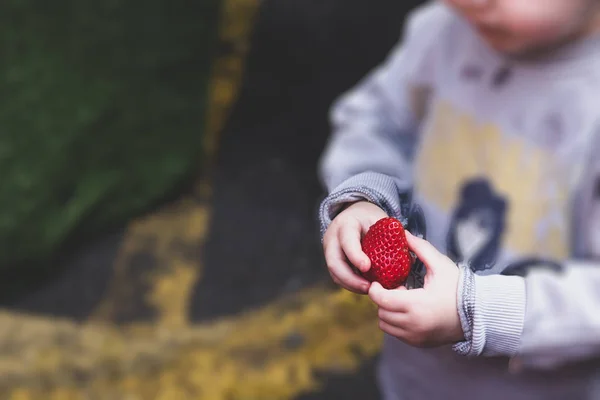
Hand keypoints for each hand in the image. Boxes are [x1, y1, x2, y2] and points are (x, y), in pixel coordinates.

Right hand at [323, 201, 386, 293]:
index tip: (367, 267)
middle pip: (334, 263)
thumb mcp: (381, 222)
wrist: (355, 215)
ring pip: (335, 273)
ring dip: (352, 285)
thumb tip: (409, 260)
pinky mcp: (332, 261)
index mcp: (346, 224)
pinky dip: (351, 284)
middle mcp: (333, 238)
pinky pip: (338, 277)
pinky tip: (365, 287)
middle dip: (351, 279)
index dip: (355, 256)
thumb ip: (392, 238)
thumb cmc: (370, 219)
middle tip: (370, 287)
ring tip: (370, 290)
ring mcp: (329, 251)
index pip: (347, 241)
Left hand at [368, 232, 463, 346]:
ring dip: (388, 312)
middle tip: (396, 288)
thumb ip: (420, 248)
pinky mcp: (419, 343)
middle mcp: (414, 324)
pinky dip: (396, 322)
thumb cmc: (459, 287)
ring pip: (386, 325)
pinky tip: (410, 310)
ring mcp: (416, 337)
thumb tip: (403, 233)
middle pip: (381, 312)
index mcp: (417, 305)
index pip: (381, 300)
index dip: (375, 290)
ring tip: (403, 300)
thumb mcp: (440, 265)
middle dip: (383, 299)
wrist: (479, 314)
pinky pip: (396, 334)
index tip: (378, 282)